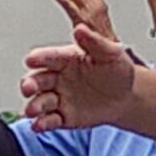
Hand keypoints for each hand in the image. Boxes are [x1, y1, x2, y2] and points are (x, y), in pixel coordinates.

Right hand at [21, 24, 139, 131]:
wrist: (127, 97)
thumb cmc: (117, 72)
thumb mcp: (111, 54)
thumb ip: (95, 43)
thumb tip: (80, 30)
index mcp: (66, 59)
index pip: (49, 57)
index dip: (39, 58)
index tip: (31, 59)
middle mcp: (58, 78)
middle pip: (37, 80)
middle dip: (30, 84)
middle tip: (28, 87)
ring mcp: (59, 98)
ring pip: (40, 101)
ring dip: (34, 106)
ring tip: (33, 110)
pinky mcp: (63, 117)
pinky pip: (49, 121)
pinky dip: (42, 124)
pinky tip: (39, 126)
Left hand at [51, 0, 116, 41]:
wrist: (111, 54)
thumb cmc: (105, 42)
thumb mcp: (101, 23)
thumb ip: (91, 13)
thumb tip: (80, 6)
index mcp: (99, 5)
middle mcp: (94, 6)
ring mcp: (88, 14)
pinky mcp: (82, 23)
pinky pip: (71, 9)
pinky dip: (64, 0)